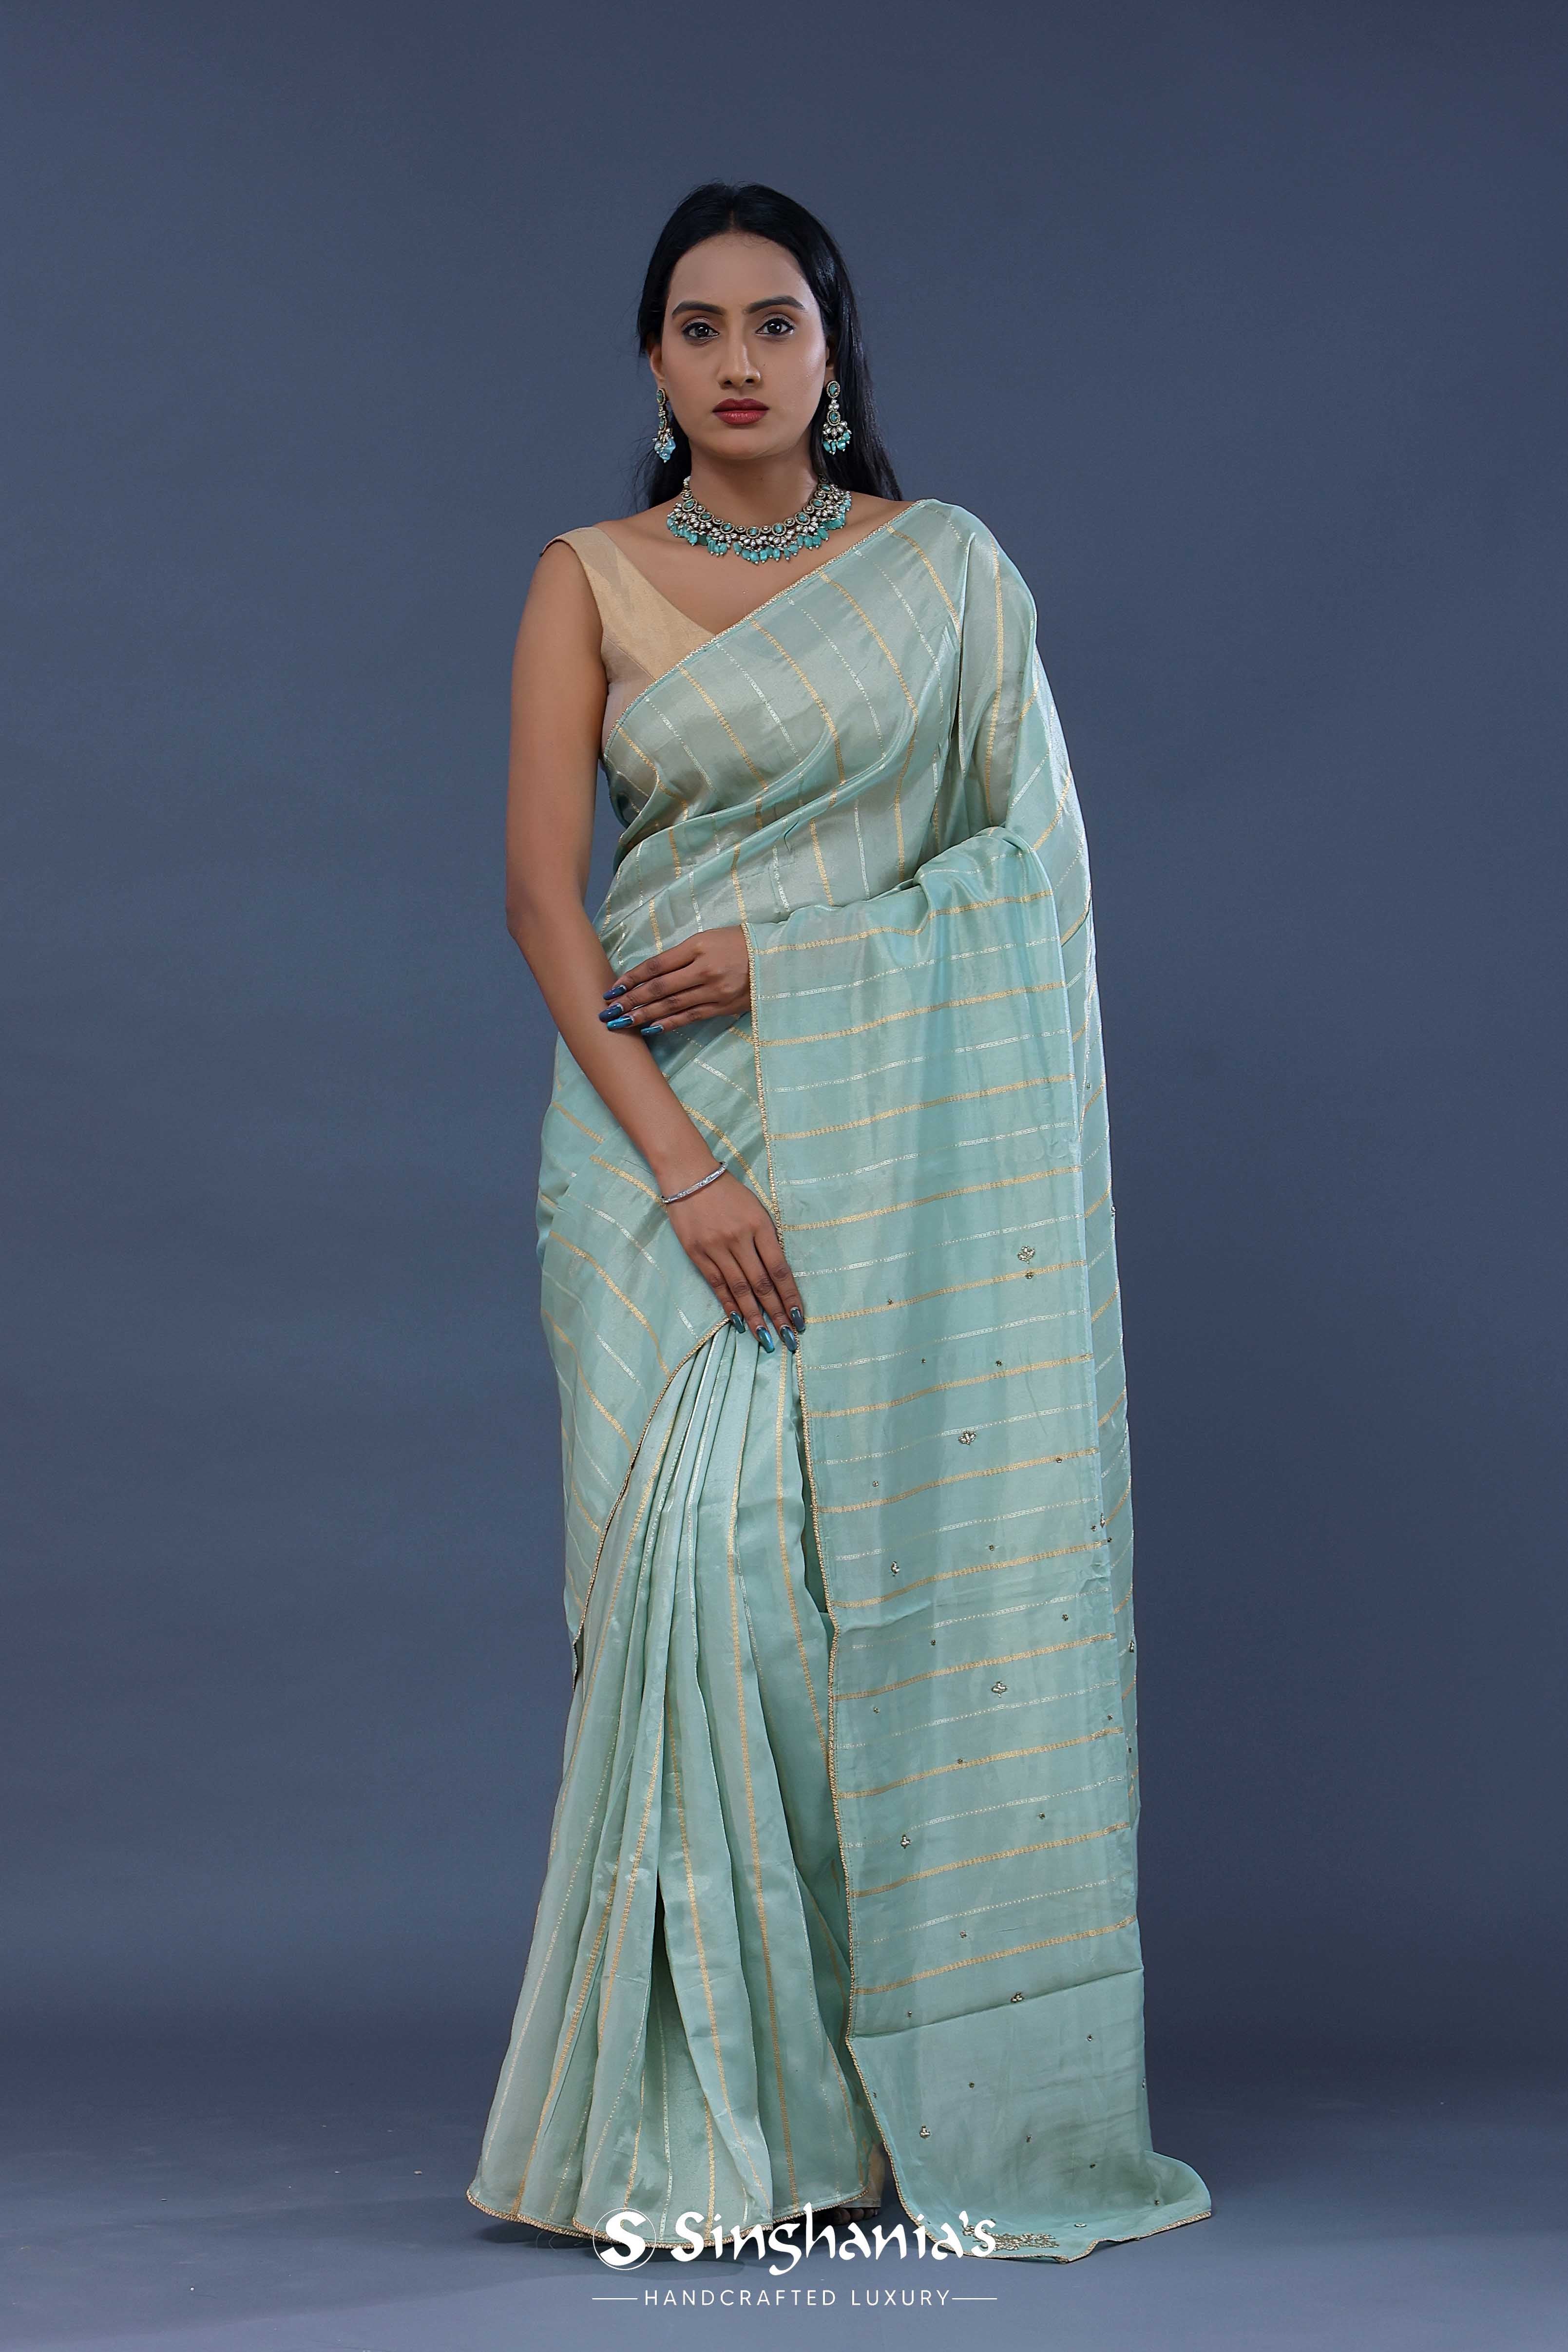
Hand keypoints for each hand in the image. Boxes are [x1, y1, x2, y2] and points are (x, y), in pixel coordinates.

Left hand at [600, 926, 750, 1036]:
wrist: (777, 957)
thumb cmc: (739, 943)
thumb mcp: (709, 938)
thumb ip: (681, 955)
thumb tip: (650, 974)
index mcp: (698, 947)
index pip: (656, 965)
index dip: (632, 978)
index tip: (613, 988)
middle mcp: (704, 970)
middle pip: (659, 988)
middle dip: (630, 1001)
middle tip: (608, 1011)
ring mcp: (714, 991)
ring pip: (671, 1006)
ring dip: (643, 1015)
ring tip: (621, 1022)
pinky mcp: (722, 1007)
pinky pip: (690, 1017)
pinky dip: (668, 1024)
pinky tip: (649, 1028)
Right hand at [665, 1171, 804, 1349]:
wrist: (690, 1176)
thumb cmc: (729, 1194)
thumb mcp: (756, 1210)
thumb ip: (767, 1241)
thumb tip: (777, 1278)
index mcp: (760, 1226)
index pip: (780, 1269)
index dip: (791, 1296)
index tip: (800, 1318)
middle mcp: (739, 1239)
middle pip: (762, 1284)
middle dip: (777, 1314)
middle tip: (789, 1338)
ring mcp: (716, 1248)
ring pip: (739, 1289)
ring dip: (754, 1317)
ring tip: (765, 1338)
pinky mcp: (697, 1254)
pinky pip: (717, 1285)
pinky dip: (729, 1305)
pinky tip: (739, 1322)